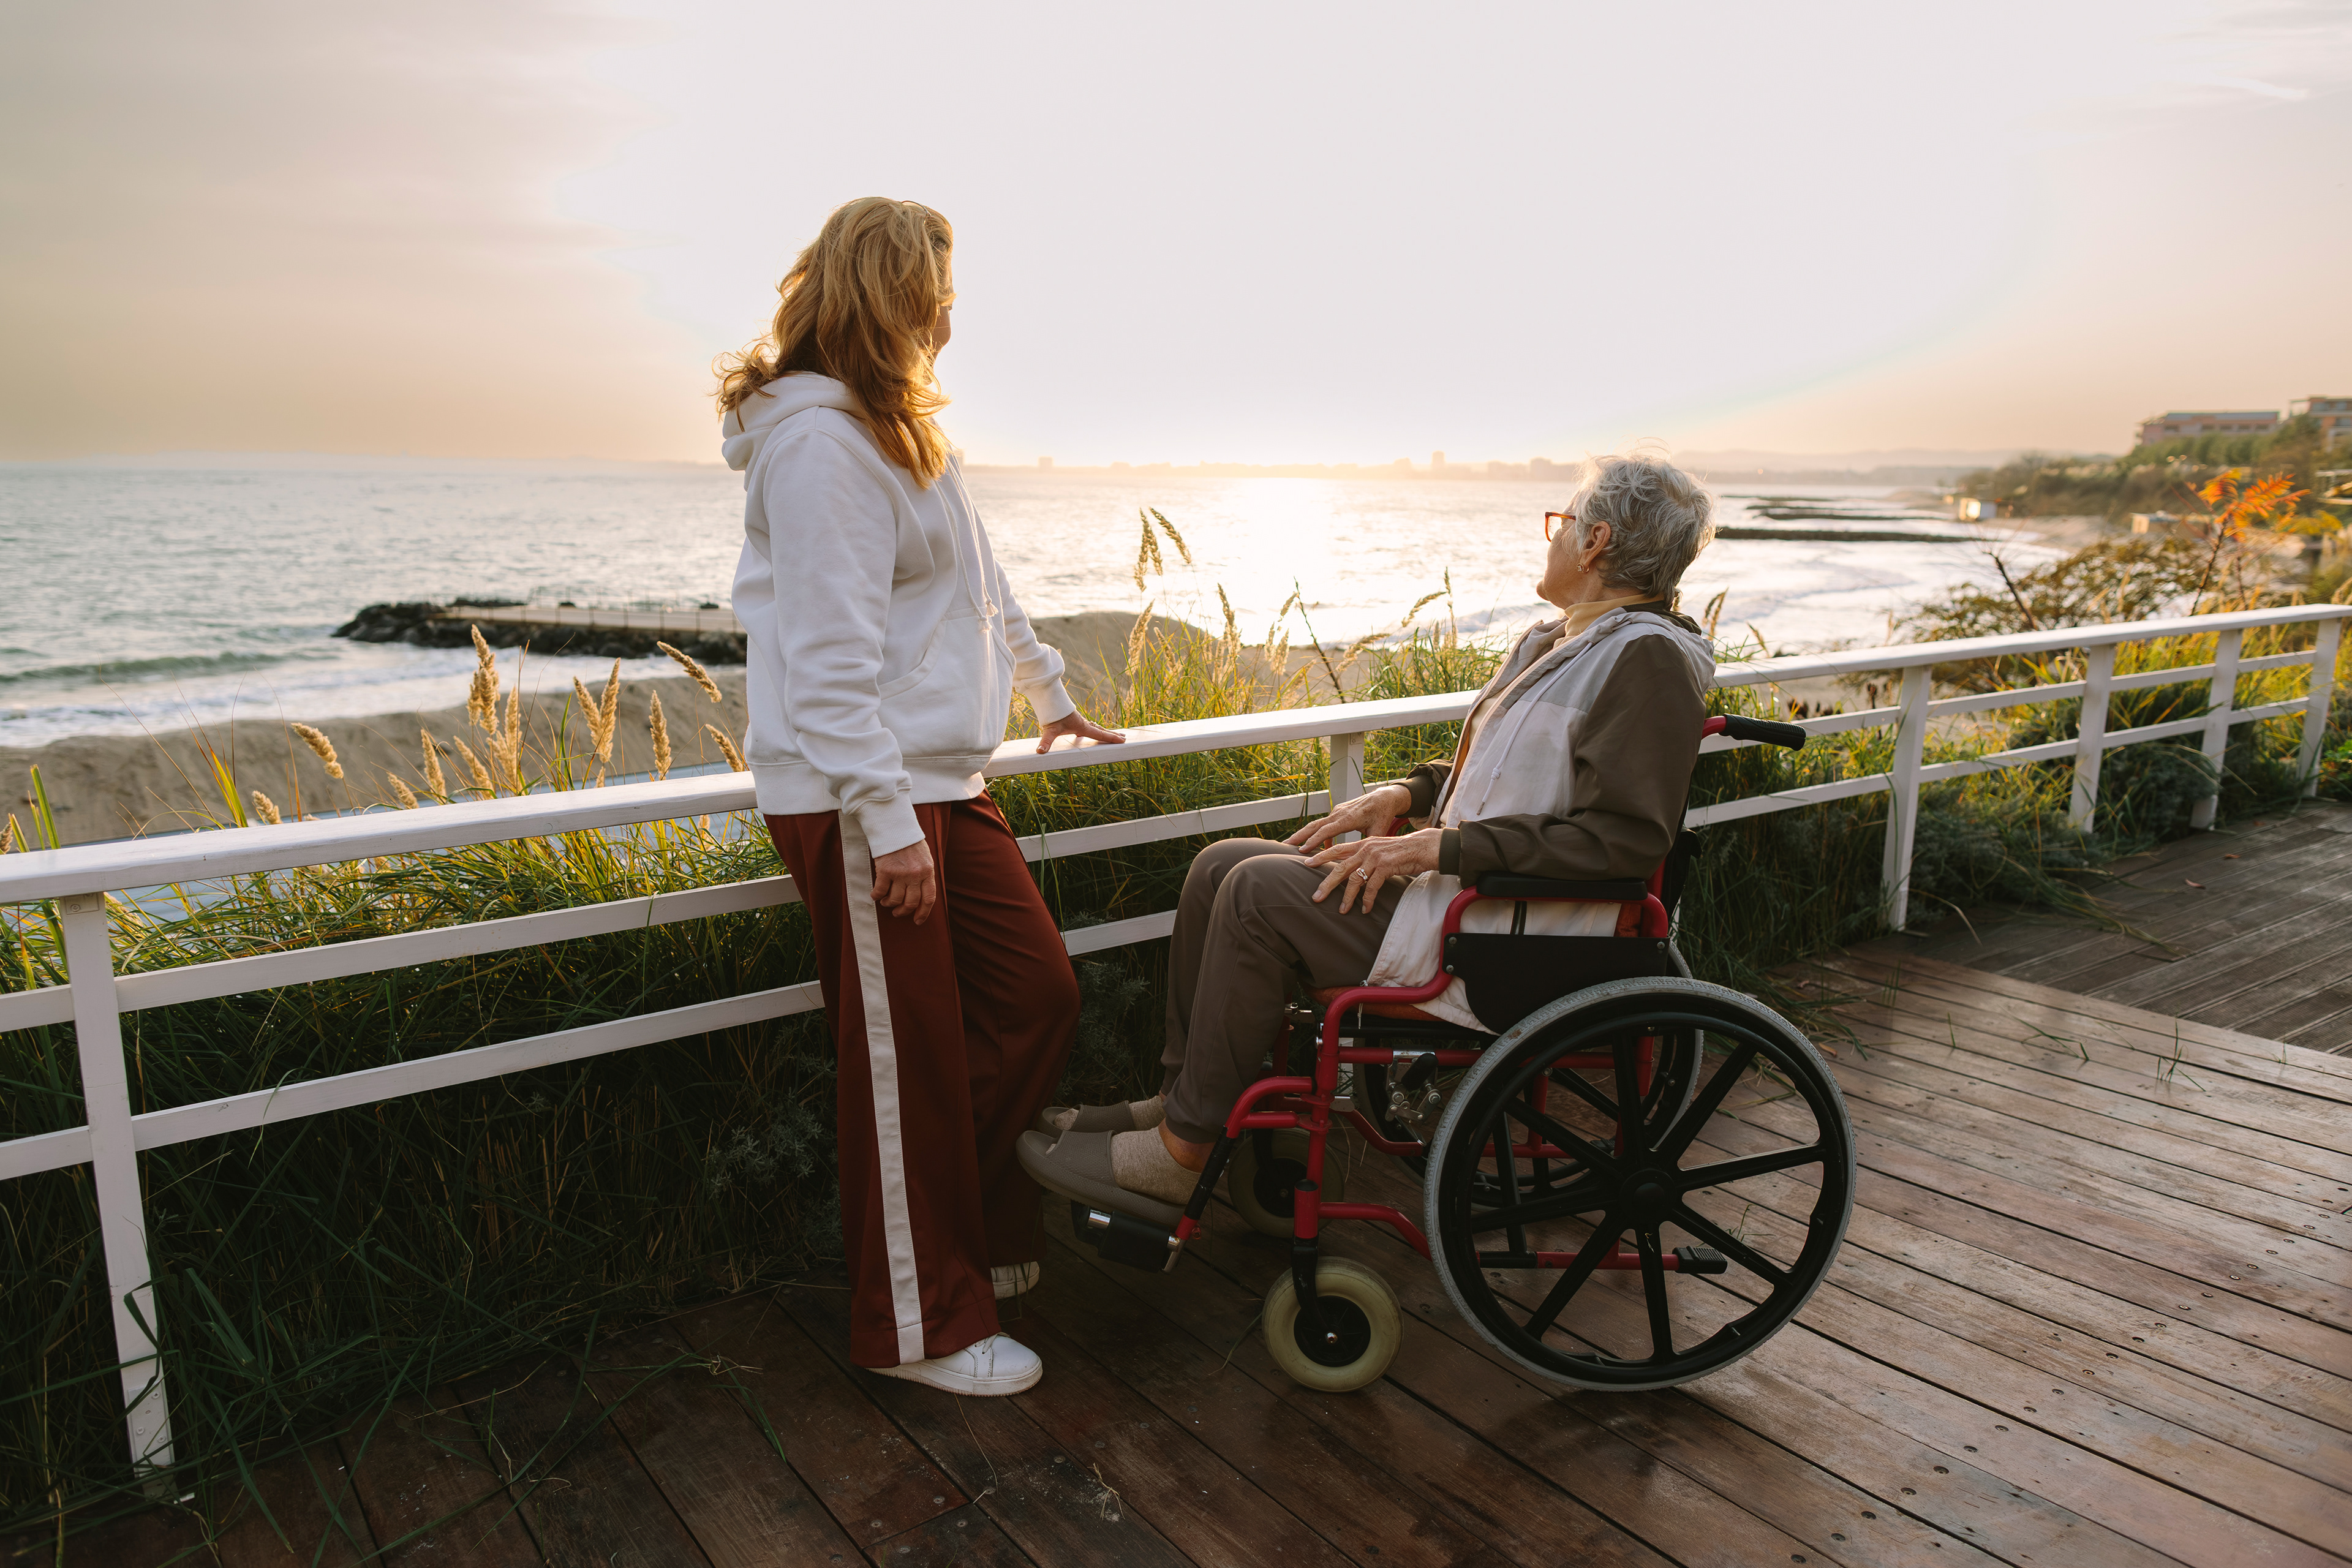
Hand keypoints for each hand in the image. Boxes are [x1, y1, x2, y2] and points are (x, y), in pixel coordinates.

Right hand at [872, 839, 937, 923]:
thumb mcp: (925, 858)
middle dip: (903, 911)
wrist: (895, 828)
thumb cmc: (910, 843)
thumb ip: (925, 875)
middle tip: (897, 912)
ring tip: (886, 902)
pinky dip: (876, 896)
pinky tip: (875, 896)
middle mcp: (915, 875)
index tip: (917, 921)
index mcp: (928, 872)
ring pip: (895, 899)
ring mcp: (900, 873)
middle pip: (910, 902)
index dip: (923, 913)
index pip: (928, 898)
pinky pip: (880, 891)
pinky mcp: (885, 871)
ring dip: (889, 904)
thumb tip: (921, 895)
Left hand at [1037, 711, 1124, 752]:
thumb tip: (1040, 751)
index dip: (1111, 738)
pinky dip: (1090, 729)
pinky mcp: (1072, 719)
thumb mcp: (1049, 729)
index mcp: (1082, 726)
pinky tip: (1082, 734)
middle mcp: (1082, 723)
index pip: (1099, 734)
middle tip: (1124, 737)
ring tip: (1111, 734)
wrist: (1047, 697)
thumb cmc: (1051, 713)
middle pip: (1101, 730)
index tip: (1122, 740)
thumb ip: (1046, 741)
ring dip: (1103, 732)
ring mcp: (1078, 720)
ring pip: (1095, 727)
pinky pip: (1085, 725)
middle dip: (1112, 735)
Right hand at [1285, 783, 1412, 854]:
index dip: (1314, 841)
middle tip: (1285, 846)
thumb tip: (1364, 862)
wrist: (1383, 797)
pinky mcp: (1337, 812)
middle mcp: (1339, 813)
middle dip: (1299, 836)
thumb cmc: (1383, 814)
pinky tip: (1312, 847)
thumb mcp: (1379, 830)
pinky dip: (1314, 834)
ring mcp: (1337, 811)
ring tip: (1290, 845)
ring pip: (1316, 824)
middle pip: (1315, 825)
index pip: (1327, 830)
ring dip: (1302, 835)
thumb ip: (1369, 844)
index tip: (1302, 851)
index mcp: (1349, 818)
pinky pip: (1323, 824)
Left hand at [1305, 827, 1442, 913]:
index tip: (1306, 863)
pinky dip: (1367, 900)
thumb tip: (1352, 871)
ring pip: (1354, 880)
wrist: (1424, 847)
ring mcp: (1375, 857)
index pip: (1336, 849)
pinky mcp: (1385, 866)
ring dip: (1348, 897)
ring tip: (1343, 910)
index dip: (1321, 856)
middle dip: (1326, 883)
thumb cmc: (1402, 852)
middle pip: (1340, 867)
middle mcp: (1365, 848)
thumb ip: (1365, 858)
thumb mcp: (1380, 851)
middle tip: (1316, 897)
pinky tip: (1365, 909)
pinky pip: (1372, 887)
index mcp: (1362, 844)